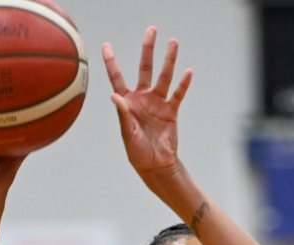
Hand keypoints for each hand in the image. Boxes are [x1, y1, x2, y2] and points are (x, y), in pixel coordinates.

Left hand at [102, 27, 192, 176]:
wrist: (156, 165)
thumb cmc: (137, 152)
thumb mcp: (126, 134)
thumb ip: (122, 114)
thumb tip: (114, 95)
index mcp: (127, 102)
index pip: (117, 76)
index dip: (111, 61)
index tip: (106, 45)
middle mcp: (142, 98)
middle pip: (145, 68)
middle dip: (148, 49)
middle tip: (151, 31)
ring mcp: (158, 103)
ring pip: (164, 77)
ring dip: (169, 60)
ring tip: (173, 43)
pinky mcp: (171, 111)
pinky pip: (178, 95)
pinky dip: (183, 84)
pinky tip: (187, 72)